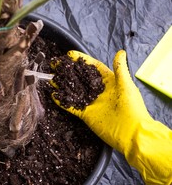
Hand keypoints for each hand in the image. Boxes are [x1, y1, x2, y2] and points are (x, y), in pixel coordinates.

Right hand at [52, 50, 171, 184]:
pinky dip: (62, 101)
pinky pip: (72, 106)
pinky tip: (53, 95)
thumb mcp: (126, 86)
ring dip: (63, 84)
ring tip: (52, 78)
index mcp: (109, 82)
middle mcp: (98, 91)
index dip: (82, 60)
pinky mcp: (86, 114)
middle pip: (80, 78)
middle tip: (56, 64)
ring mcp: (91, 102)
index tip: (70, 55)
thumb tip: (120, 51)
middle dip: (68, 71)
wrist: (131, 133)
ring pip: (74, 91)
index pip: (93, 67)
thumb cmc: (132, 108)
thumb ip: (120, 69)